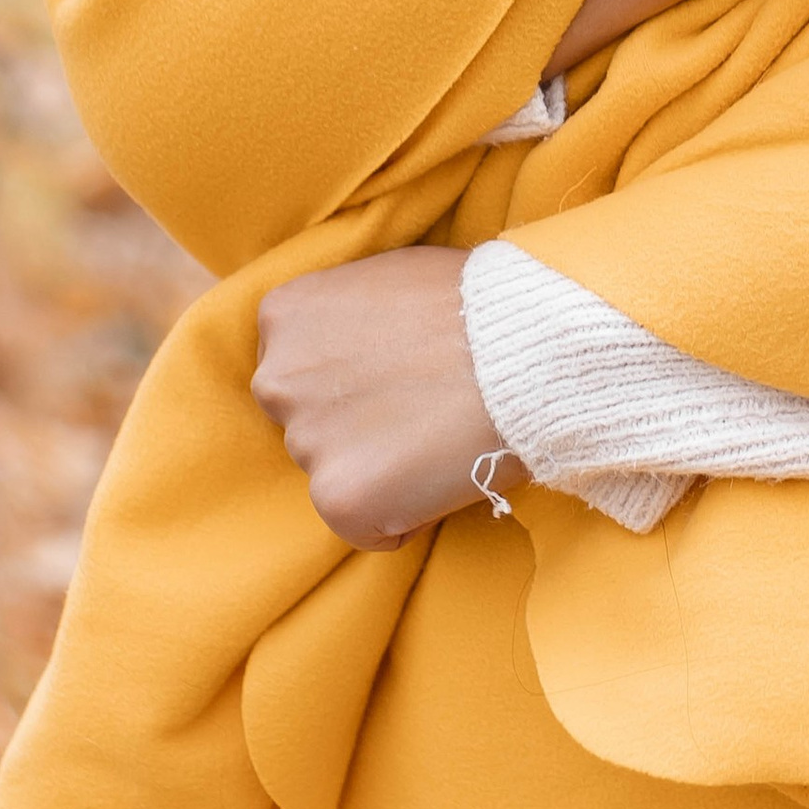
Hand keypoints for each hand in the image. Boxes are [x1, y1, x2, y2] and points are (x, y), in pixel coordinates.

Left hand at [253, 247, 502, 549]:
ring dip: (384, 470)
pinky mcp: (340, 499)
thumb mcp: (391, 279)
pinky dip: (407, 516)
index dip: (359, 380)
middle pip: (311, 424)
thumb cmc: (478, 304)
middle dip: (360, 426)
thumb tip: (360, 346)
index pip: (302, 370)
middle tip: (425, 409)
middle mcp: (277, 380)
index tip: (404, 373)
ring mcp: (305, 442)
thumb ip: (352, 315)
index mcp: (286, 316)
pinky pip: (369, 529)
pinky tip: (444, 475)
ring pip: (340, 477)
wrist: (531, 349)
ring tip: (443, 437)